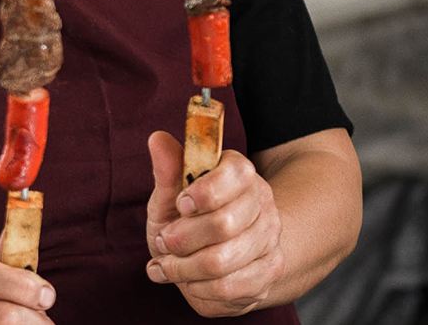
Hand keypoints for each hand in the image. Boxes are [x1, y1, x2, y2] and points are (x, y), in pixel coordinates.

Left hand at [145, 131, 284, 316]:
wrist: (215, 256)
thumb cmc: (187, 219)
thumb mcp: (171, 194)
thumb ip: (167, 170)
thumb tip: (157, 139)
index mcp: (239, 172)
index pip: (235, 174)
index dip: (204, 193)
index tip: (181, 204)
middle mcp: (262, 201)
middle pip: (224, 224)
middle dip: (181, 239)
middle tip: (164, 241)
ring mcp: (270, 237)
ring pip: (223, 261)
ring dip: (183, 268)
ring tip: (168, 265)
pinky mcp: (270, 270)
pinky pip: (229, 287)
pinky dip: (199, 288)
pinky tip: (189, 281)